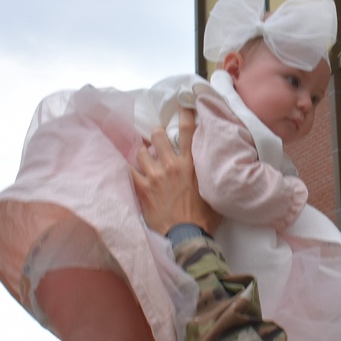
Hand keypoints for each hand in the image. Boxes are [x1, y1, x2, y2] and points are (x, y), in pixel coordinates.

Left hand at [130, 107, 220, 234]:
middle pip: (157, 137)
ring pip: (141, 152)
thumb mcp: (213, 191)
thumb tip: (210, 164)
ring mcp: (154, 176)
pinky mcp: (142, 189)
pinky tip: (127, 168)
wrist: (187, 236)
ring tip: (143, 156)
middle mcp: (171, 165)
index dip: (184, 114)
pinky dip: (128, 168)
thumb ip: (208, 173)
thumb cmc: (204, 217)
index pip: (188, 131)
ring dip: (142, 152)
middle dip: (155, 135)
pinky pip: (129, 171)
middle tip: (156, 138)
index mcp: (191, 164)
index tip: (182, 105)